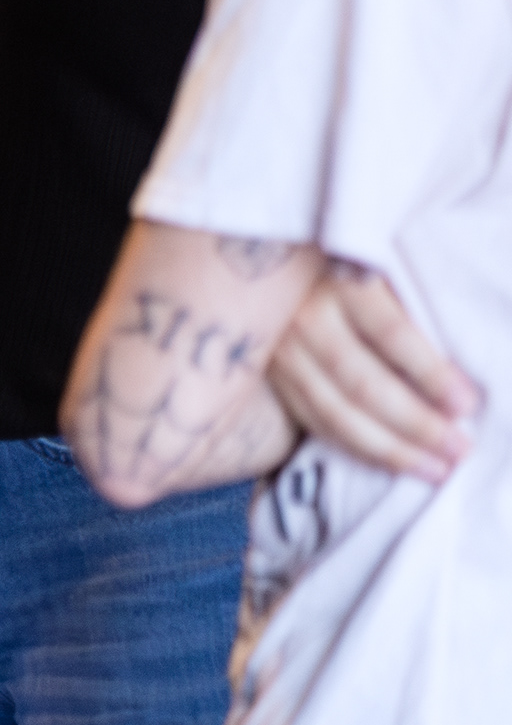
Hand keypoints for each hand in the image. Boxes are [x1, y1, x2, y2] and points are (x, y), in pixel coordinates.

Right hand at [268, 265, 482, 483]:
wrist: (258, 256)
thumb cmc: (342, 258)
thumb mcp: (379, 265)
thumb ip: (408, 306)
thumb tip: (457, 373)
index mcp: (337, 281)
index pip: (391, 335)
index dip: (430, 375)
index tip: (466, 405)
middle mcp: (301, 316)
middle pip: (362, 383)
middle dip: (415, 424)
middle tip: (458, 450)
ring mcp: (277, 347)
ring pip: (333, 411)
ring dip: (387, 448)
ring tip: (432, 469)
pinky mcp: (263, 369)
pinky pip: (309, 417)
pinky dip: (349, 445)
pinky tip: (385, 461)